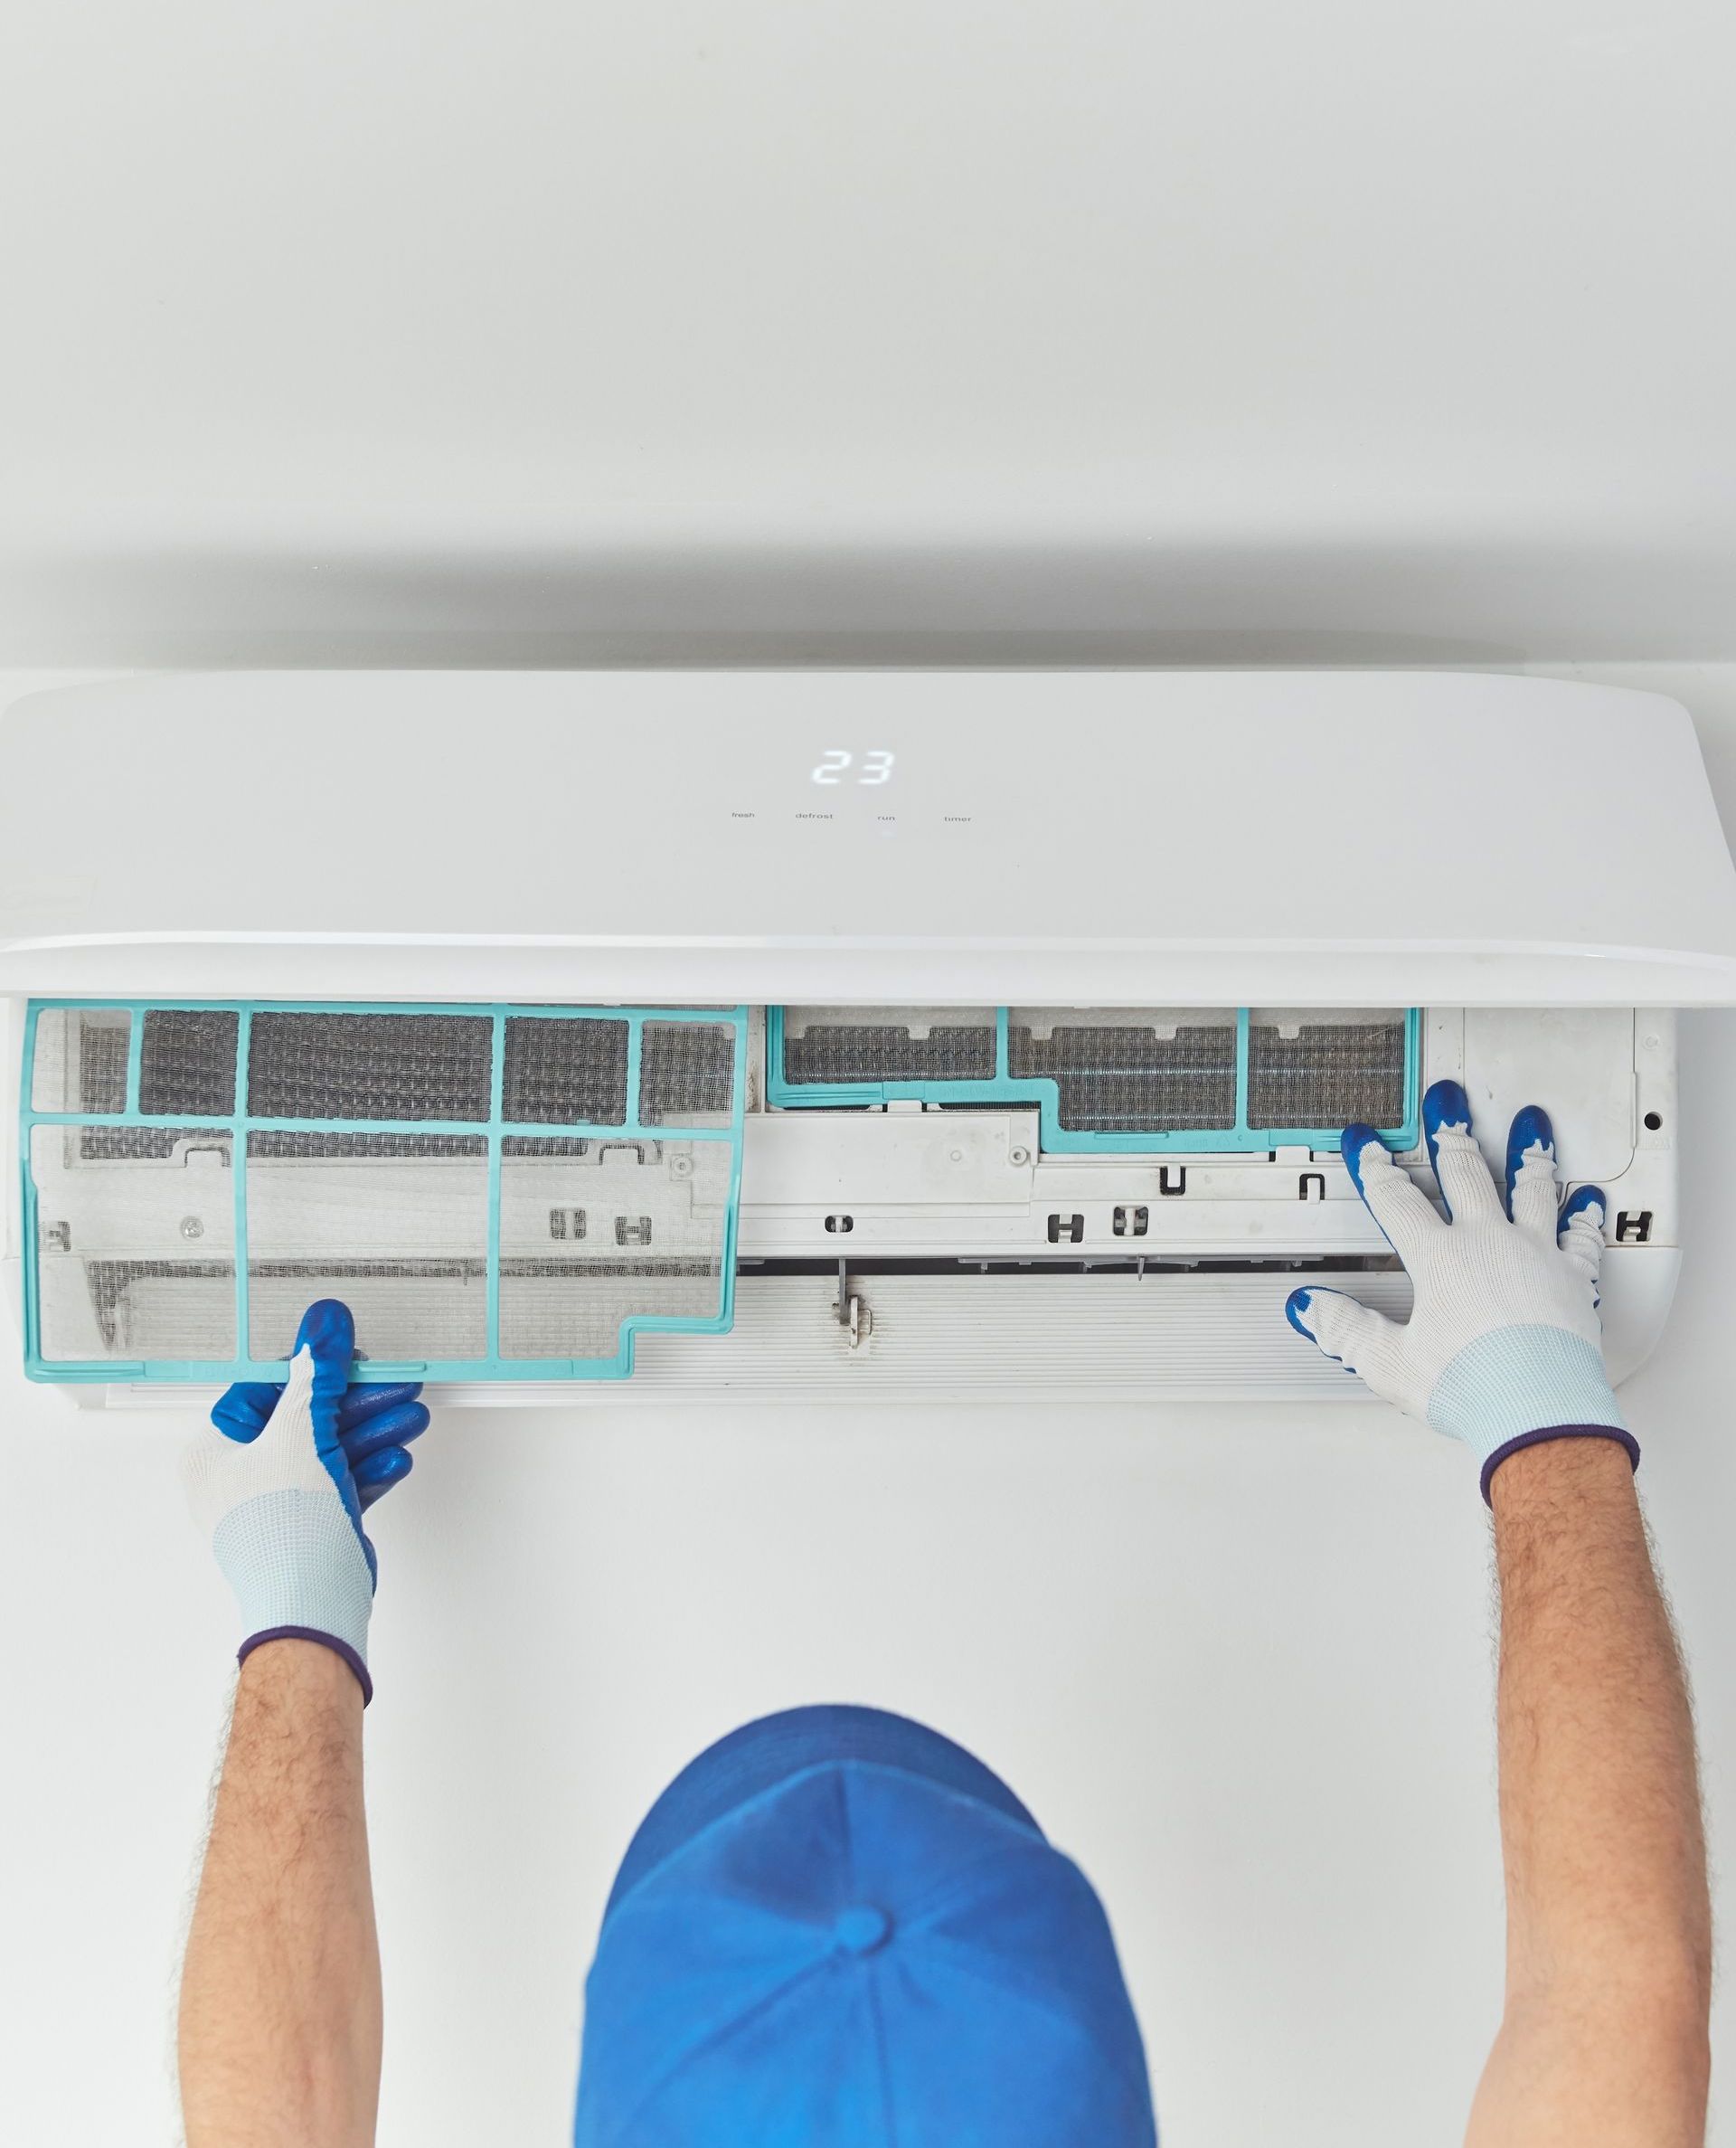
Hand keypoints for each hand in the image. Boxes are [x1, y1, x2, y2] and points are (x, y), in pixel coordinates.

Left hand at [183, 1299, 430, 1700]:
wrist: (309, 1608)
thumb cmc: (284, 1529)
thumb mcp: (302, 1431)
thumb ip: (318, 1374)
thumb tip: (323, 1323)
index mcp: (214, 1450)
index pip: (266, 1390)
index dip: (314, 1369)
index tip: (352, 1354)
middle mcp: (237, 1477)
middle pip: (305, 1420)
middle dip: (357, 1404)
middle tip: (396, 1385)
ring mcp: (273, 1504)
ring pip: (327, 1452)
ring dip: (371, 1433)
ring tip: (410, 1417)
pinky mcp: (306, 1526)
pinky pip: (337, 1484)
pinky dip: (367, 1469)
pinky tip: (396, 1457)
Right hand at [1285, 1080, 1637, 1500]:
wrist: (1539, 1414)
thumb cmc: (1471, 1389)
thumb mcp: (1389, 1363)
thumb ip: (1347, 1329)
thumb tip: (1311, 1308)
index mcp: (1440, 1260)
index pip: (1397, 1201)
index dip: (1375, 1168)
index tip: (1367, 1144)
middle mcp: (1490, 1245)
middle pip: (1466, 1175)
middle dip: (1449, 1135)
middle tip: (1447, 1103)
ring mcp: (1536, 1256)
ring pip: (1531, 1190)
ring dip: (1526, 1155)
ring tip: (1528, 1125)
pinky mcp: (1573, 1280)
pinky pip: (1580, 1237)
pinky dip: (1584, 1216)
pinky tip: (1589, 1198)